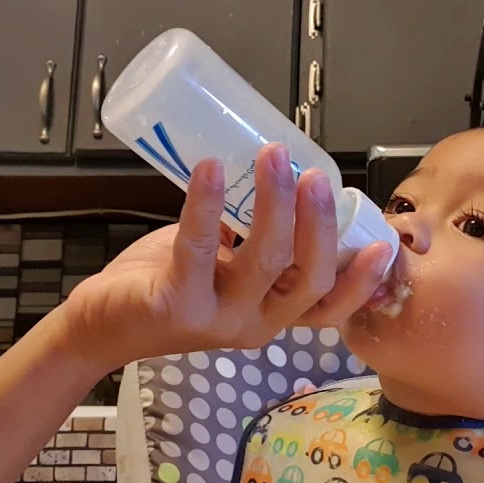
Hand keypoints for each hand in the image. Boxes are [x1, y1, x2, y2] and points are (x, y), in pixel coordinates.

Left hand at [64, 143, 394, 370]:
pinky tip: (209, 170)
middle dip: (318, 223)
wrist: (100, 322)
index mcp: (273, 316)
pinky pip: (199, 247)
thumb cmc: (167, 283)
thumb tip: (281, 180)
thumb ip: (253, 240)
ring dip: (273, 202)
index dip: (361, 279)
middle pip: (307, 278)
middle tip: (315, 175)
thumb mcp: (224, 267)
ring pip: (264, 260)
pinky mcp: (175, 305)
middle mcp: (254, 326)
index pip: (329, 307)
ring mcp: (217, 319)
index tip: (382, 240)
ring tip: (272, 156)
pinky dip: (206, 203)